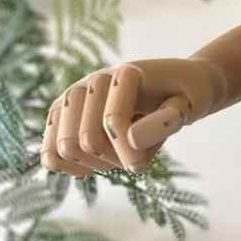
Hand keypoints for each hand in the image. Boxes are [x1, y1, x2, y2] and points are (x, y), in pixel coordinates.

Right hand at [40, 57, 228, 175]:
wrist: (176, 86)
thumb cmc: (184, 97)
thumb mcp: (189, 107)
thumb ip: (165, 122)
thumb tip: (130, 139)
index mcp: (126, 73)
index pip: (114, 124)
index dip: (135, 155)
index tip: (151, 157)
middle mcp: (94, 80)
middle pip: (86, 141)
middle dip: (114, 160)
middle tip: (136, 155)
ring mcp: (73, 96)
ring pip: (64, 149)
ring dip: (95, 165)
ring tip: (118, 155)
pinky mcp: (61, 114)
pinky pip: (50, 154)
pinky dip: (72, 168)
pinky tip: (96, 164)